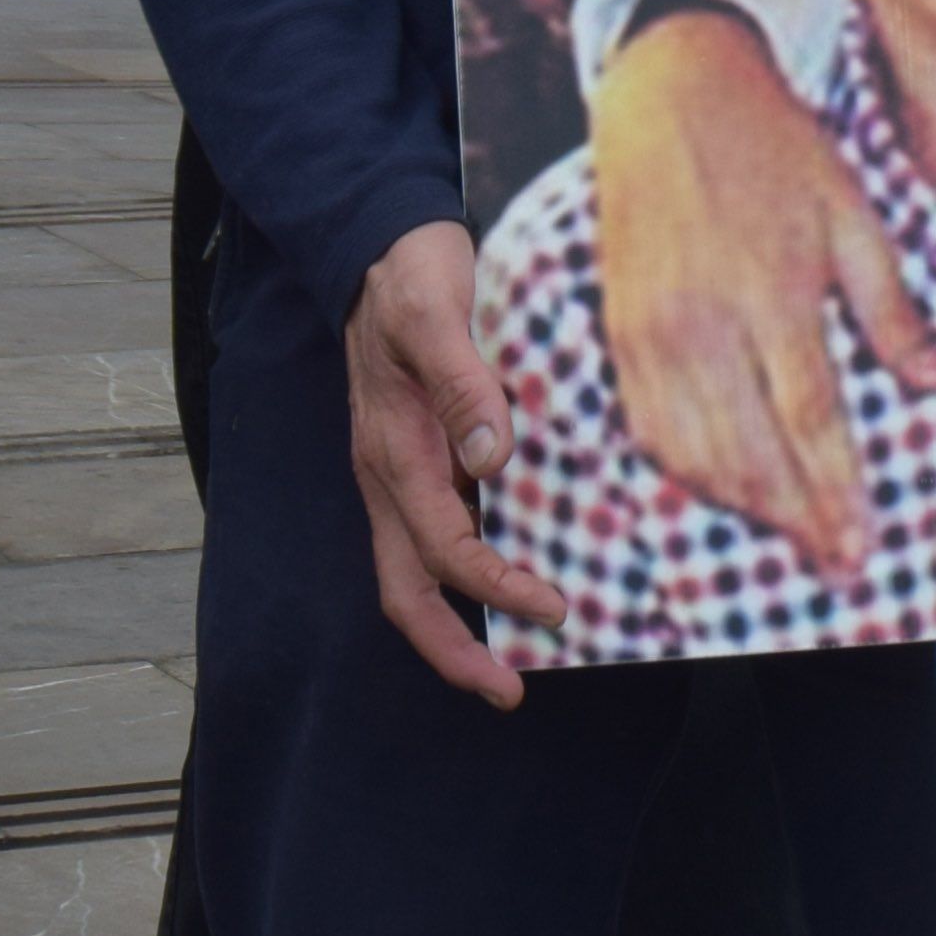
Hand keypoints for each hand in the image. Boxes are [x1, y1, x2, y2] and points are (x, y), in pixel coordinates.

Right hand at [343, 220, 564, 706]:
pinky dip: (469, 568)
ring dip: (460, 621)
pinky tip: (517, 570)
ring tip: (515, 660)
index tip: (554, 610)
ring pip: (419, 570)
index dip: (497, 589)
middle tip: (509, 692)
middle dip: (456, 650)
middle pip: (409, 591)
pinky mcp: (418, 453)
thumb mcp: (436, 315)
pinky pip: (437, 529)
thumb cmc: (411, 277)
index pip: (445, 549)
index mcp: (394, 452)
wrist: (382, 244)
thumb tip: (494, 453)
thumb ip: (463, 382)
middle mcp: (390, 475)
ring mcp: (400, 469)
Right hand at [589, 7, 935, 579]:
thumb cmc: (780, 151)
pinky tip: (727, 490)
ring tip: (796, 535)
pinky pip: (649, 429)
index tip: (863, 542)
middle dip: (797, 519)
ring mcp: (654, 333)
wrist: (674, 96)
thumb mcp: (856, 212)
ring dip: (746, 507)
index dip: (837, 490)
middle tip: (839, 563)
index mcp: (774, 291)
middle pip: (750, 452)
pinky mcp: (620, 334)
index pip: (809, 417)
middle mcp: (706, 322)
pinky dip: (689, 472)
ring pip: (695, 454)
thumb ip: (893, 306)